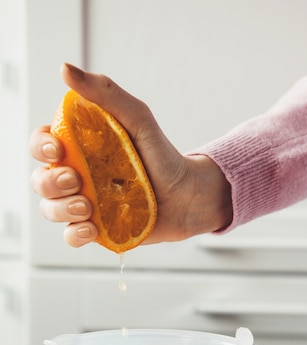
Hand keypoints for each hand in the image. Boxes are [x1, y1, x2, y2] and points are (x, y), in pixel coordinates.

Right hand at [29, 63, 232, 246]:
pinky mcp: (99, 229)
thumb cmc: (163, 155)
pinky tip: (91, 229)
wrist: (189, 196)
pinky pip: (72, 236)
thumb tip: (66, 70)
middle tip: (77, 180)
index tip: (57, 148)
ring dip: (62, 208)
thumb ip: (106, 94)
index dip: (40, 147)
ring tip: (88, 206)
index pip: (43, 144)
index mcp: (81, 147)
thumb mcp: (138, 119)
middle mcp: (79, 176)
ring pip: (51, 209)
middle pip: (41, 180)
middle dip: (50, 182)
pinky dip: (75, 234)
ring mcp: (87, 204)